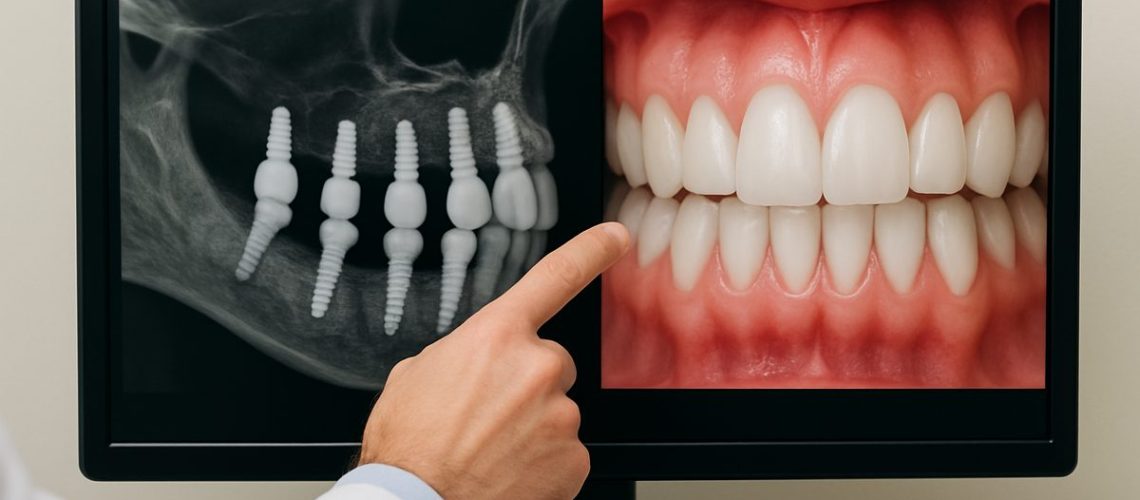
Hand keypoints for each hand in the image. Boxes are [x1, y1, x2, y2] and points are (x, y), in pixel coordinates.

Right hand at [357, 222, 630, 498]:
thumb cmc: (409, 449)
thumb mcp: (414, 377)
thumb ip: (458, 355)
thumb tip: (471, 363)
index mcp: (495, 337)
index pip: (555, 277)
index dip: (590, 250)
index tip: (615, 236)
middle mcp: (537, 369)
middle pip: (550, 363)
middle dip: (526, 385)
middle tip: (488, 416)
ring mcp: (561, 415)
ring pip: (556, 411)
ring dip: (531, 427)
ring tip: (490, 450)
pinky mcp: (574, 459)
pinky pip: (565, 451)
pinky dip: (542, 462)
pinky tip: (508, 472)